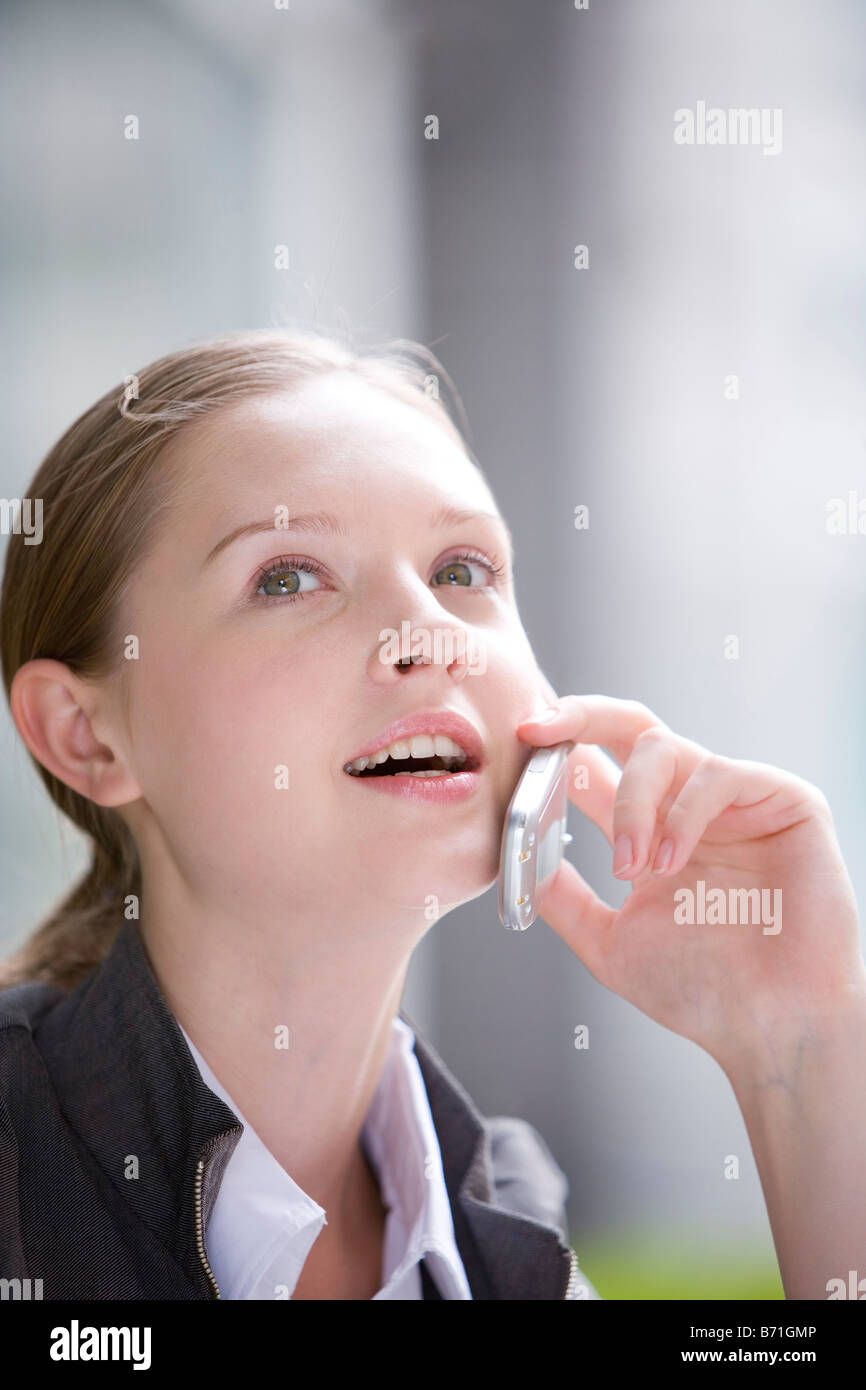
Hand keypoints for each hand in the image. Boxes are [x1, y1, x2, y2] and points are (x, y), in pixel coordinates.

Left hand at [517, 686, 864, 1070]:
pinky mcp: (784, 801)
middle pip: (630, 726)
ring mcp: (735, 800)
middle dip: (579, 716)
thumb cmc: (704, 992)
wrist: (772, 1028)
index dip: (555, 753)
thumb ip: (562, 895)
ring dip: (631, 803)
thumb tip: (514, 852)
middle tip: (538, 733)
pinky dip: (683, 813)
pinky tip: (673, 860)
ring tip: (631, 867)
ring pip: (663, 747)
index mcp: (648, 831)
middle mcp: (687, 805)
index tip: (514, 747)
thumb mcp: (608, 941)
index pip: (596, 768)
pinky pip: (719, 774)